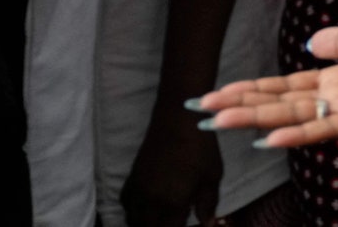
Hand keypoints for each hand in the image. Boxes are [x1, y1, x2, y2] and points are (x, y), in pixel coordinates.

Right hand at [121, 99, 222, 226]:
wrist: (178, 120)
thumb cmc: (201, 147)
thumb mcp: (212, 176)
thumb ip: (208, 204)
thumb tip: (207, 224)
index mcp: (172, 203)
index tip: (185, 226)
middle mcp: (150, 201)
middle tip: (175, 223)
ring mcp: (137, 190)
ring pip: (133, 220)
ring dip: (146, 223)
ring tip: (161, 220)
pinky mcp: (131, 178)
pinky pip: (126, 205)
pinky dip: (134, 212)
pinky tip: (147, 209)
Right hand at [195, 28, 337, 147]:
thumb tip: (309, 43)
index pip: (286, 85)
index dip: (251, 88)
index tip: (213, 93)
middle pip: (280, 102)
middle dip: (240, 106)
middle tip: (198, 112)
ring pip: (296, 116)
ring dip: (257, 119)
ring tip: (219, 123)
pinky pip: (330, 128)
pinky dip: (301, 133)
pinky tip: (271, 138)